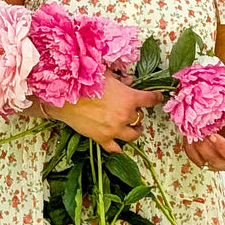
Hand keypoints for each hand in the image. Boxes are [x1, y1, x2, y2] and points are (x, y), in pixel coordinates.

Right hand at [41, 71, 163, 153]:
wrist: (65, 98)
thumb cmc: (85, 83)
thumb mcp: (106, 75)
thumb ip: (121, 79)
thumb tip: (129, 80)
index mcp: (129, 98)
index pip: (150, 99)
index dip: (156, 97)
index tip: (159, 97)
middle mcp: (125, 116)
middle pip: (140, 117)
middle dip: (137, 112)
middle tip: (132, 109)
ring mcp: (114, 129)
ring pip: (133, 135)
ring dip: (135, 130)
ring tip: (134, 128)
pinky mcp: (102, 138)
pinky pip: (115, 148)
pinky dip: (118, 148)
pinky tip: (120, 147)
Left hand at [183, 105, 224, 171]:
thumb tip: (218, 114)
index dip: (222, 146)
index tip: (212, 135)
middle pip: (217, 161)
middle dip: (205, 148)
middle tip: (199, 133)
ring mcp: (215, 160)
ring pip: (203, 161)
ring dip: (196, 147)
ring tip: (193, 132)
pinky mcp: (203, 157)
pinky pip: (193, 156)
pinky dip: (189, 146)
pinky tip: (189, 134)